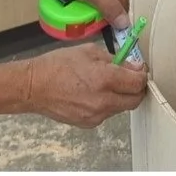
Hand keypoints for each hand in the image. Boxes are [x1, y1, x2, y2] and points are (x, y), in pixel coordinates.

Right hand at [25, 43, 146, 128]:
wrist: (33, 87)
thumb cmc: (56, 65)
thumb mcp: (87, 51)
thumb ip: (112, 59)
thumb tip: (130, 66)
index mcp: (105, 79)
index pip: (138, 82)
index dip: (141, 74)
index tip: (138, 69)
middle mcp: (104, 101)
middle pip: (135, 100)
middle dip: (135, 89)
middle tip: (128, 78)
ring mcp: (97, 115)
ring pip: (121, 107)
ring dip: (119, 96)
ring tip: (103, 84)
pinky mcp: (89, 123)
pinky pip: (106, 113)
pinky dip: (105, 104)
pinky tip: (91, 94)